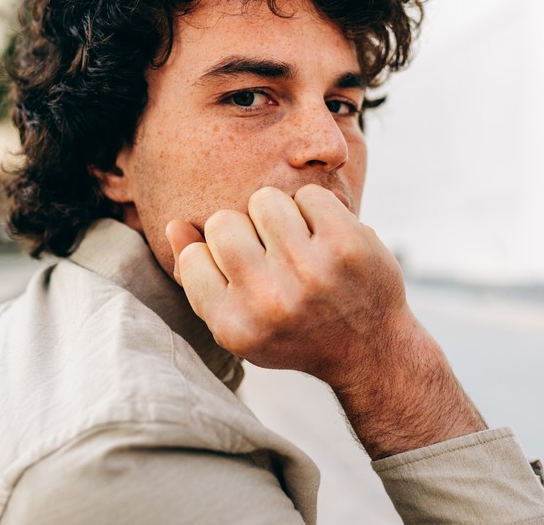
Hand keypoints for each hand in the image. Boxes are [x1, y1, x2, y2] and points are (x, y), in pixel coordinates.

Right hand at [166, 184, 485, 456]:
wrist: (369, 348)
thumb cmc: (292, 331)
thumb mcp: (238, 324)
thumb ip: (200, 278)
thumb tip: (175, 224)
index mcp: (235, 327)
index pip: (192, 258)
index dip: (212, 256)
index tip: (240, 273)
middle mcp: (270, 302)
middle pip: (222, 223)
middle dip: (242, 230)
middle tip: (267, 253)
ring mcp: (311, 272)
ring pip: (263, 200)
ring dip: (276, 215)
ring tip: (293, 241)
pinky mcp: (347, 245)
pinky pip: (307, 195)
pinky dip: (313, 210)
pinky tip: (321, 237)